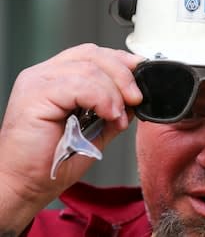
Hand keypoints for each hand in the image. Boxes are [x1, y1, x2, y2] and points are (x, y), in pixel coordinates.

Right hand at [0, 44, 142, 232]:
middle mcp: (44, 75)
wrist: (26, 186)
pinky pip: (78, 85)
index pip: (93, 54)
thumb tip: (134, 100)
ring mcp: (37, 82)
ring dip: (114, 93)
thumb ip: (113, 112)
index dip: (121, 60)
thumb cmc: (52, 164)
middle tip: (136, 98)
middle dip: (123, 74)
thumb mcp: (94, 133)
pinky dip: (102, 98)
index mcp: (57, 78)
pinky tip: (108, 115)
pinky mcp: (35, 95)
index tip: (142, 73)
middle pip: (93, 55)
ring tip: (117, 117)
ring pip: (90, 69)